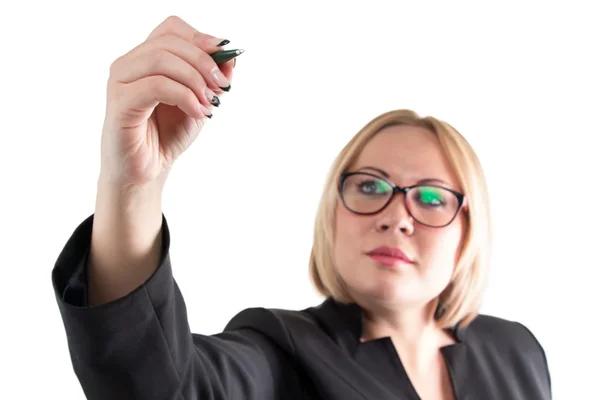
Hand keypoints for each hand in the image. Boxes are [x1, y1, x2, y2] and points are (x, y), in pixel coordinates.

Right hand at [99, 16, 234, 188]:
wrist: (147, 171)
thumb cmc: (167, 136)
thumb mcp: (199, 102)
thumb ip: (212, 79)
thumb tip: (231, 57)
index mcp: (145, 58)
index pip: (172, 29)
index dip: (201, 39)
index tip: (224, 61)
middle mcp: (128, 64)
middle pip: (169, 42)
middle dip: (203, 62)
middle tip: (222, 86)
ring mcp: (120, 81)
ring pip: (162, 59)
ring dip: (195, 80)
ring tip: (210, 104)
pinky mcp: (119, 102)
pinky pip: (156, 85)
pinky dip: (185, 96)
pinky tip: (197, 112)